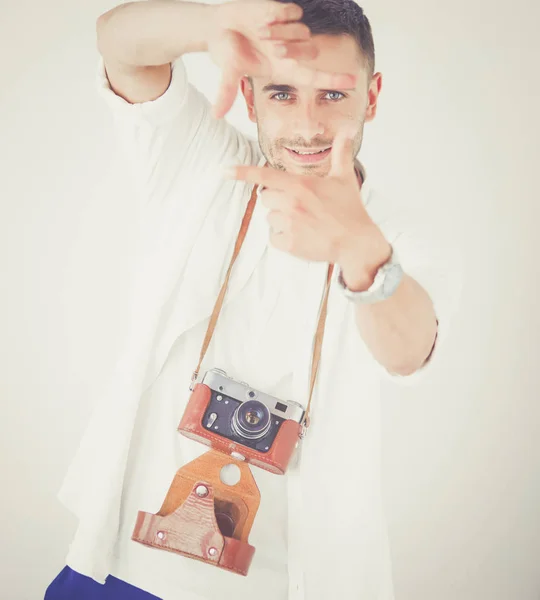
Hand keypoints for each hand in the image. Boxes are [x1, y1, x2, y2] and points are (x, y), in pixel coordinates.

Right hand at [208, 0, 356, 118]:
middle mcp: (292, 52)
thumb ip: (225, 92)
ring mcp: (292, 31)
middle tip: (267, 44)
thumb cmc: (227, 51)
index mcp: (283, 69)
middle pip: (310, 51)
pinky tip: (263, 16)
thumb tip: (215, 115)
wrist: (219, 25)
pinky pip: (294, 13)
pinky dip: (278, 14)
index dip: (333, 79)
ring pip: (302, 31)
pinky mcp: (287, 13)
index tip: (352, 82)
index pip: (314, 77)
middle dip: (289, 48)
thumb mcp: (227, 71)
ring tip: (259, 30)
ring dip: (279, 31)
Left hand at [225, 124, 391, 283]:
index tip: (224, 171)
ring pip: (269, 218)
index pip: (264, 175)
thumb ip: (341, 152)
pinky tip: (302, 237)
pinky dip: (284, 239)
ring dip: (281, 220)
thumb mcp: (345, 178)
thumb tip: (347, 130)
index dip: (242, 173)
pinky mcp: (289, 244)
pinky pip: (274, 238)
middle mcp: (291, 203)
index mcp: (300, 185)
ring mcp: (289, 224)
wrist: (356, 243)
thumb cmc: (350, 210)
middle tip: (300, 206)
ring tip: (304, 223)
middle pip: (265, 197)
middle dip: (278, 200)